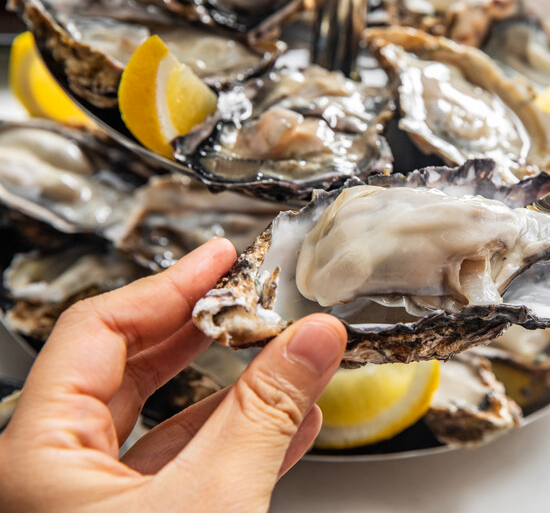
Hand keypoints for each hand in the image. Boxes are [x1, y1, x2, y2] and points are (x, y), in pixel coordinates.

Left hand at [0, 238, 345, 511]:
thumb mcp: (214, 499)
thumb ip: (266, 412)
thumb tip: (312, 339)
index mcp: (38, 455)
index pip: (97, 330)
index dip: (169, 286)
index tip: (220, 260)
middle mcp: (54, 476)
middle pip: (131, 368)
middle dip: (204, 330)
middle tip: (247, 294)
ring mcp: (95, 505)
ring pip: (165, 420)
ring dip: (235, 390)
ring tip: (286, 356)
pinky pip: (186, 467)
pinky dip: (238, 441)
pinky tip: (289, 423)